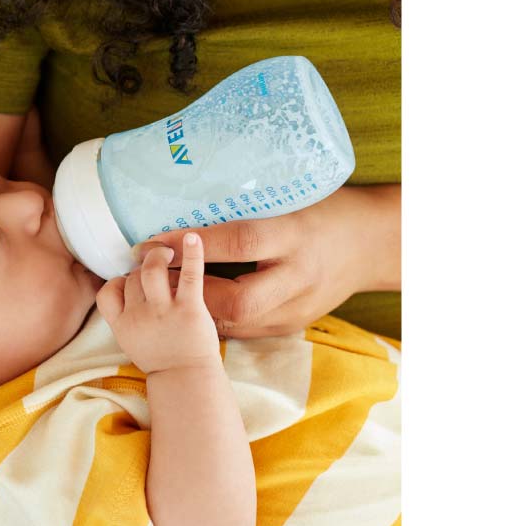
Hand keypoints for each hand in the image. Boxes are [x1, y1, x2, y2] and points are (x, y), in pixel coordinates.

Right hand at [96, 232, 220, 373]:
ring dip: (158, 255)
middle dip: (142, 269)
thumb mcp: (131, 342)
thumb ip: (127, 317)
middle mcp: (138, 315)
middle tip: (157, 267)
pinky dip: (192, 253)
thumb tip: (130, 286)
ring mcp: (163, 311)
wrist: (187, 380)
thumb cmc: (163, 360)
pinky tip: (193, 237)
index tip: (130, 283)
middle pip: (132, 278)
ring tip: (168, 252)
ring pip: (151, 269)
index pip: (107, 291)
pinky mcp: (189, 308)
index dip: (118, 282)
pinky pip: (189, 275)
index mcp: (121, 325)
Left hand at [135, 184, 400, 338]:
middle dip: (190, 292)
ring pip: (237, 324)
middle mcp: (298, 277)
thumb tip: (186, 194)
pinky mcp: (292, 325)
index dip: (193, 245)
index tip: (153, 241)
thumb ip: (248, 205)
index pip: (240, 242)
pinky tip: (189, 307)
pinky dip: (214, 319)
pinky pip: (245, 331)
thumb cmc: (325, 209)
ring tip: (161, 294)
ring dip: (196, 311)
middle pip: (238, 300)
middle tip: (154, 278)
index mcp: (296, 235)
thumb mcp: (293, 197)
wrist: (372, 243)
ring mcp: (297, 308)